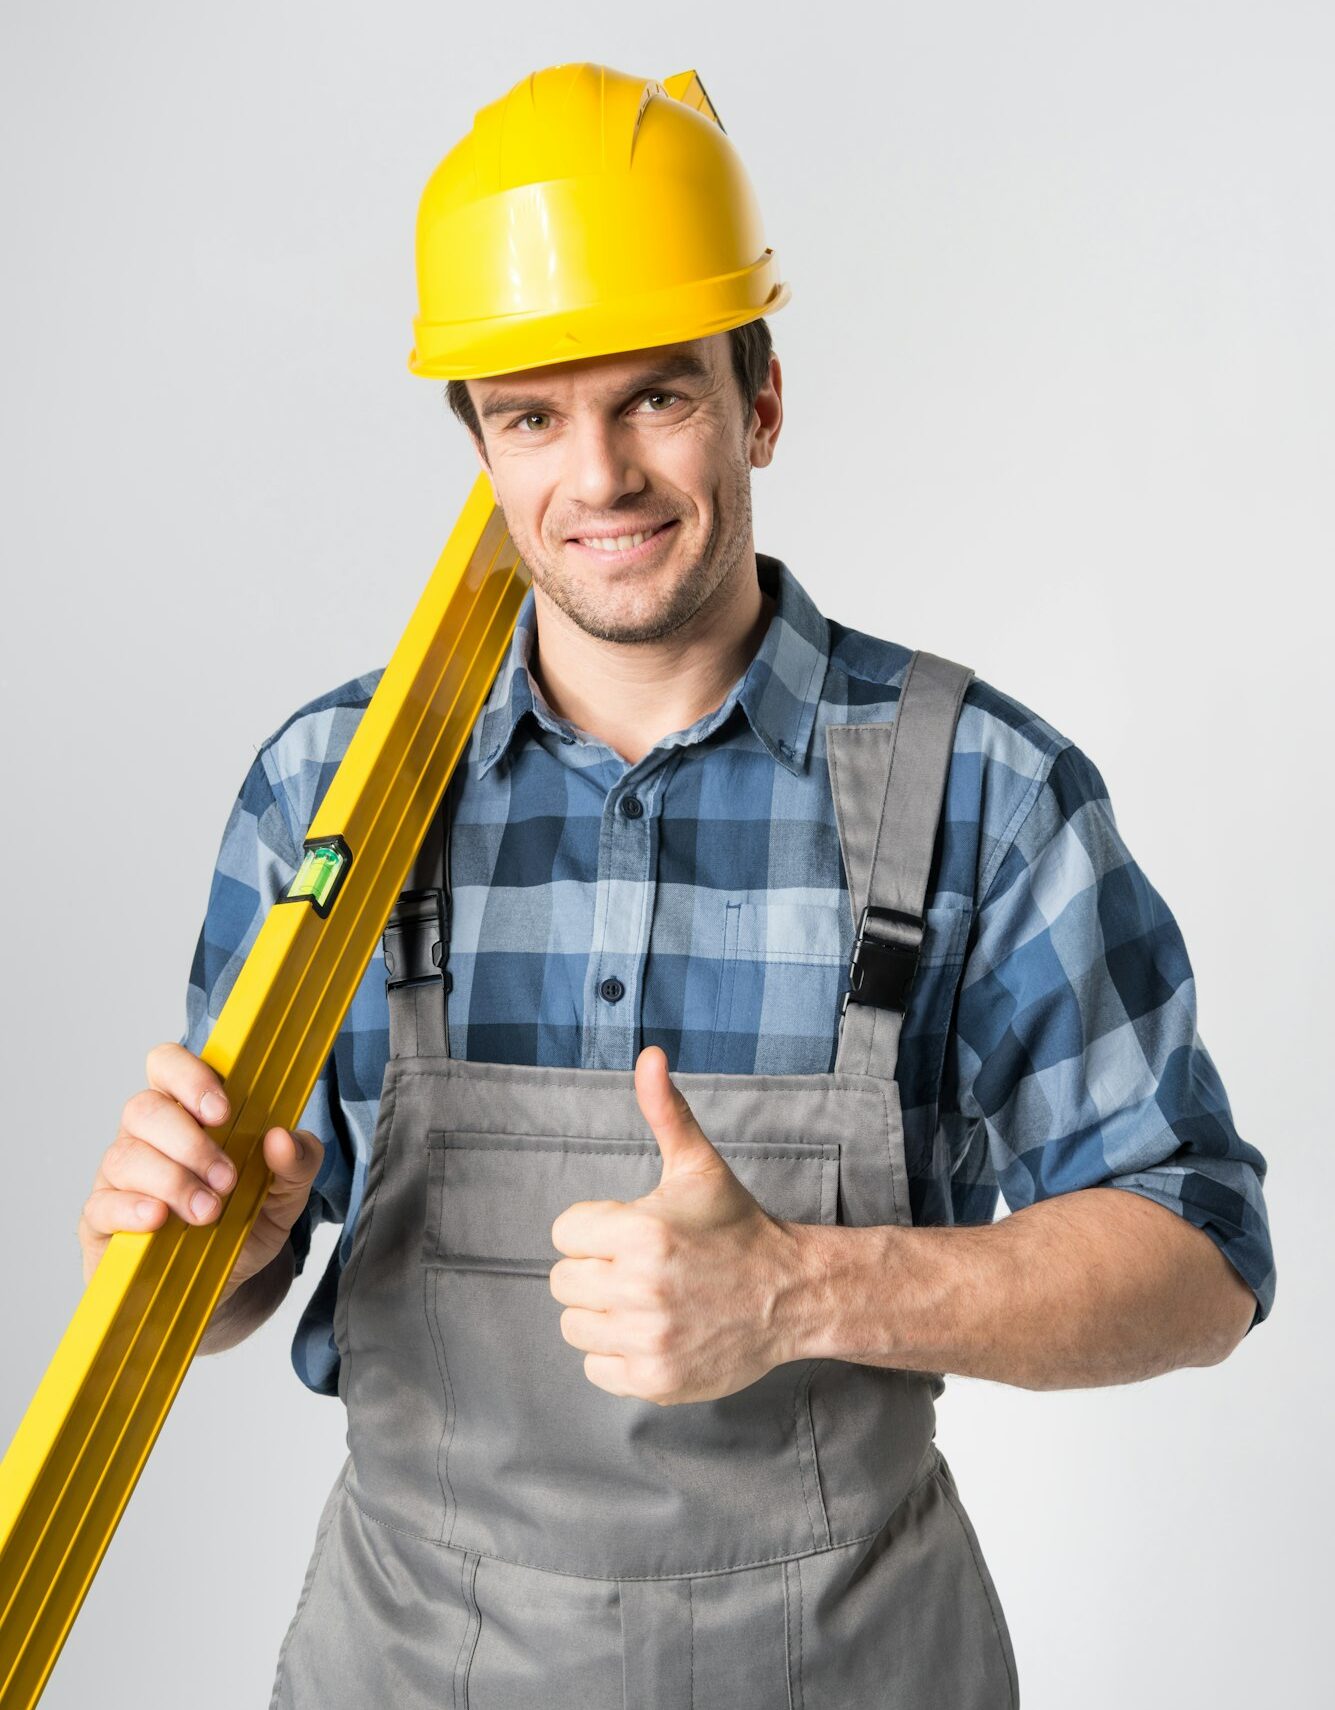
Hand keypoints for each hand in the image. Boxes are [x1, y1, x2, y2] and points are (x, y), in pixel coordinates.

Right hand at [78, 1042, 322, 1302]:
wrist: (224, 1286)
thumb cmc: (246, 1222)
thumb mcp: (287, 1192)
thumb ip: (298, 1161)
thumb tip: (283, 1138)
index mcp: (188, 1112)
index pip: (168, 1065)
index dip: (190, 1077)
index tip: (222, 1111)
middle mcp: (148, 1136)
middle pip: (144, 1109)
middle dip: (190, 1142)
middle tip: (227, 1179)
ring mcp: (119, 1176)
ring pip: (125, 1155)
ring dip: (172, 1181)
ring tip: (208, 1212)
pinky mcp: (102, 1220)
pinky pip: (103, 1204)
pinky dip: (132, 1209)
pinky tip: (158, 1220)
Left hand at [548, 1045, 805, 1404]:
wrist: (790, 1294)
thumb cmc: (736, 1227)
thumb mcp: (697, 1166)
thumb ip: (664, 1110)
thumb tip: (649, 1055)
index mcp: (640, 1232)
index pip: (564, 1234)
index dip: (595, 1229)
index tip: (632, 1232)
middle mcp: (639, 1289)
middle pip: (563, 1281)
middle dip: (596, 1270)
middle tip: (640, 1267)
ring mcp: (647, 1340)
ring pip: (574, 1326)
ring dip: (602, 1314)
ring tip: (646, 1299)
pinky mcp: (654, 1380)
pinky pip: (595, 1368)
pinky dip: (616, 1354)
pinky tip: (653, 1332)